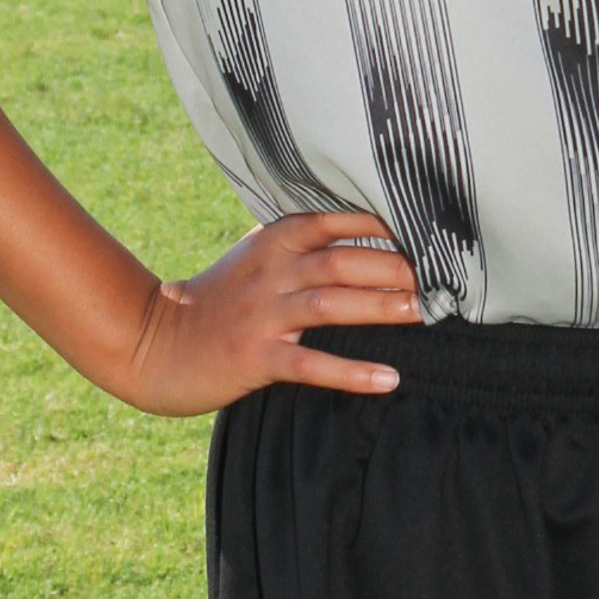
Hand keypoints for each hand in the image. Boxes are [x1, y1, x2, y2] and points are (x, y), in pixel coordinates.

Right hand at [119, 210, 419, 416]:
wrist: (154, 341)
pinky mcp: (255, 357)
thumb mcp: (254, 257)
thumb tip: (356, 225)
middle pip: (343, 260)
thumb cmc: (215, 300)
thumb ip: (298, 240)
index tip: (430, 230)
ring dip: (380, 306)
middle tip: (444, 276)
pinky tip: (388, 378)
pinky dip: (351, 372)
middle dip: (395, 266)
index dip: (385, 223)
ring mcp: (263, 315)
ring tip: (424, 313)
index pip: (337, 220)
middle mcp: (272, 271)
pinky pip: (310, 364)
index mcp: (275, 242)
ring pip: (331, 304)